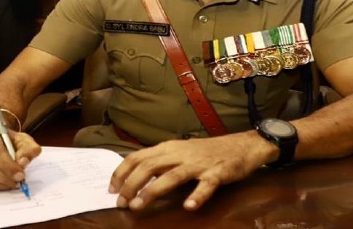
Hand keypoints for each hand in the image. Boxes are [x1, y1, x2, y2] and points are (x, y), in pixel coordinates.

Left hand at [109, 131, 272, 210]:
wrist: (241, 145)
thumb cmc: (207, 151)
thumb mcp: (179, 151)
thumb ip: (160, 161)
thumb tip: (134, 176)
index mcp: (169, 148)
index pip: (138, 157)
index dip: (121, 172)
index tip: (111, 189)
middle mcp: (181, 154)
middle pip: (150, 166)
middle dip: (131, 185)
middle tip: (121, 203)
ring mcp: (199, 164)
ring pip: (172, 176)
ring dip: (153, 191)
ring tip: (139, 206)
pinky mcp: (218, 173)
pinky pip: (206, 185)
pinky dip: (197, 196)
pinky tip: (189, 206)